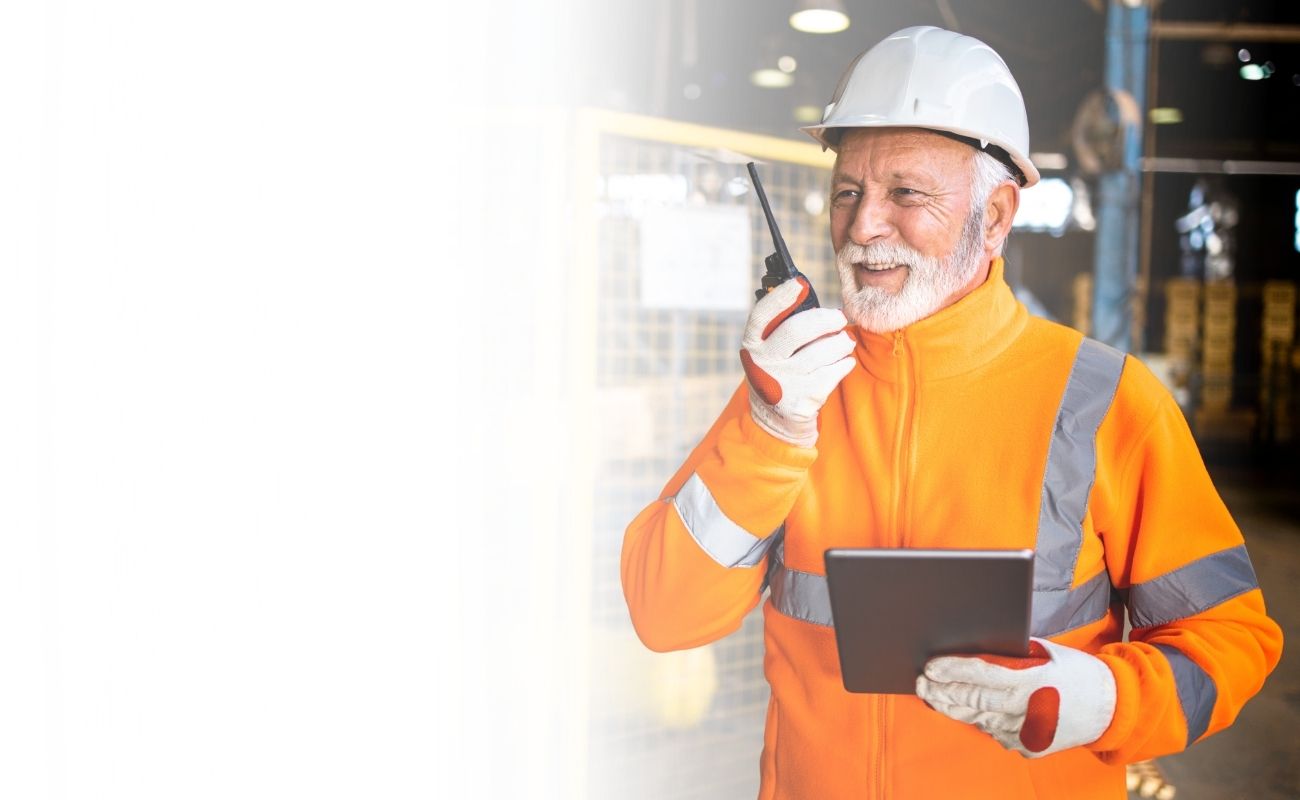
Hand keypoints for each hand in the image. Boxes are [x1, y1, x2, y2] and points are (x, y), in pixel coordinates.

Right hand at [740, 278, 854, 446]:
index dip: (781, 297)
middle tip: (840, 318)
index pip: (762, 314)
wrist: (776, 421)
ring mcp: (781, 383)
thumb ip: (786, 327)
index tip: (800, 283)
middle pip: (796, 330)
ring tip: (845, 343)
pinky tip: (843, 363)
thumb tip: (821, 305)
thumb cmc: (781, 372)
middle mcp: (762, 362)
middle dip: (825, 319)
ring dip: (841, 343)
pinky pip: (833, 373)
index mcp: (752, 343)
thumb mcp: (772, 350)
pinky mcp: (801, 402)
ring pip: (821, 352)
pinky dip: (845, 364)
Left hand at [915, 637, 1116, 757]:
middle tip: (921, 684)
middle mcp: (1025, 709)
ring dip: (954, 708)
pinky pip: (996, 732)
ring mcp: (1026, 733)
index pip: (980, 673)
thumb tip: (975, 646)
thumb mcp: (1046, 652)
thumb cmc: (1075, 672)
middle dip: (942, 692)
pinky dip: (981, 721)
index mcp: (1030, 679)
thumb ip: (1012, 654)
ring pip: (979, 720)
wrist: (1110, 709)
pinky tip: (966, 711)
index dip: (951, 669)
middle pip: (972, 700)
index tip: (930, 667)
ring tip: (934, 697)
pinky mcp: (1028, 748)